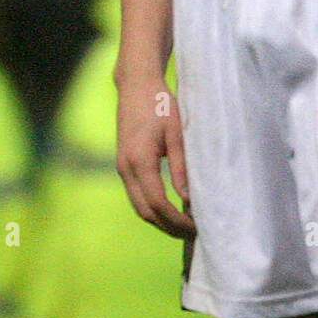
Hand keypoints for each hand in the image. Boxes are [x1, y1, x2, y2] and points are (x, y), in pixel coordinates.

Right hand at [116, 75, 194, 238]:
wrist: (136, 83)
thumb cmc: (159, 103)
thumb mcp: (176, 133)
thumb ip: (180, 167)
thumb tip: (188, 199)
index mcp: (139, 160)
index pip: (157, 203)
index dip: (176, 220)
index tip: (195, 227)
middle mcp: (125, 167)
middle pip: (145, 211)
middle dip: (168, 227)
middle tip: (193, 233)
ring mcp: (121, 166)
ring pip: (138, 206)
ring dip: (159, 219)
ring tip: (183, 225)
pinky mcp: (123, 163)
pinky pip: (135, 194)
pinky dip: (151, 207)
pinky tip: (170, 208)